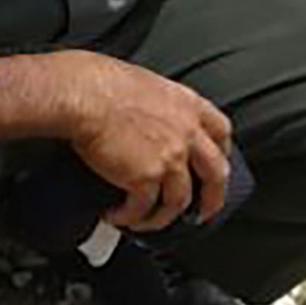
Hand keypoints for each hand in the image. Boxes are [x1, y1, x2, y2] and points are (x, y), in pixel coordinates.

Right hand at [57, 55, 232, 231]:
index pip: (221, 131)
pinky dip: (130, 217)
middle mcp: (186, 133)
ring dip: (162, 217)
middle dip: (212, 200)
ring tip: (146, 221)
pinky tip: (118, 216)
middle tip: (202, 213)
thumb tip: (152, 122)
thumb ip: (161, 106)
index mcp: (188, 105)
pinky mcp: (145, 178)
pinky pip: (143, 208)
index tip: (215, 166)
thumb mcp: (148, 84)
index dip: (222, 153)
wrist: (83, 95)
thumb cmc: (102, 83)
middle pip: (215, 174)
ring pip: (179, 201)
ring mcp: (170, 157)